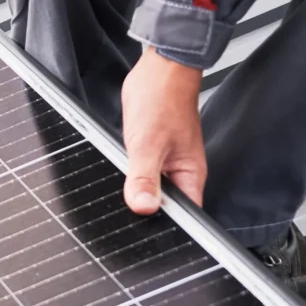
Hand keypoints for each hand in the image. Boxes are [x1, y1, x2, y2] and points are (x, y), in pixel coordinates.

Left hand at [120, 50, 206, 215]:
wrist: (157, 70)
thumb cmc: (162, 99)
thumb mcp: (148, 144)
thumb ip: (144, 177)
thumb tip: (143, 206)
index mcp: (189, 176)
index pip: (185, 217)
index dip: (166, 229)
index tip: (144, 234)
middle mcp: (179, 173)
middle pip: (164, 207)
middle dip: (145, 213)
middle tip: (124, 213)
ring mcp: (164, 164)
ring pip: (148, 191)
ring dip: (134, 193)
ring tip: (120, 191)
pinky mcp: (148, 155)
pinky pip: (138, 174)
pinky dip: (127, 177)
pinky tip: (116, 174)